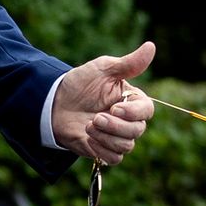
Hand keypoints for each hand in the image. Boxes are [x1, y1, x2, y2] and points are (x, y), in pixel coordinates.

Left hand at [51, 42, 157, 163]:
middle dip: (115, 126)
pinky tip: (88, 138)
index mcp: (131, 100)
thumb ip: (129, 63)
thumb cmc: (79, 83)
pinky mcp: (104, 150)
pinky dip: (101, 150)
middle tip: (95, 117)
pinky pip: (114, 158)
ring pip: (126, 146)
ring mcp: (116, 136)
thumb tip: (151, 46)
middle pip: (137, 131)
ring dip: (106, 137)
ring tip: (88, 126)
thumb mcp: (103, 69)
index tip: (115, 107)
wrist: (54, 104)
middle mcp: (127, 120)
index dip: (133, 112)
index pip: (147, 110)